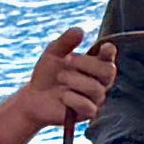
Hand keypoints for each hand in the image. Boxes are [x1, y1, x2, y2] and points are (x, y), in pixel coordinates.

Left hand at [0, 29, 113, 143]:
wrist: (33, 98)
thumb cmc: (47, 74)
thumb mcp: (52, 54)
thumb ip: (65, 42)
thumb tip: (79, 30)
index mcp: (95, 65)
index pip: (109, 58)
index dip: (110, 53)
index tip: (105, 48)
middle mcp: (99, 81)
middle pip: (108, 71)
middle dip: (88, 64)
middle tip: (67, 59)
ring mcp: (95, 98)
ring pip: (96, 89)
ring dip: (75, 81)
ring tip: (60, 77)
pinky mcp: (87, 113)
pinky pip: (88, 106)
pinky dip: (73, 99)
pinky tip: (62, 96)